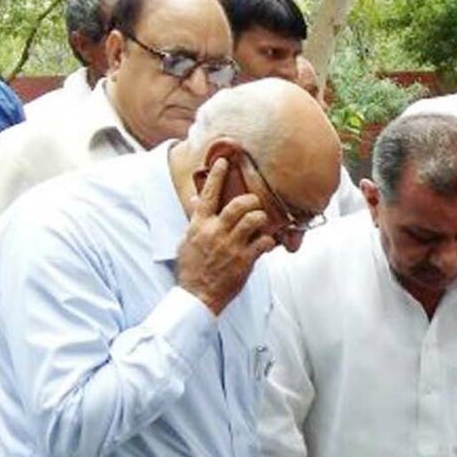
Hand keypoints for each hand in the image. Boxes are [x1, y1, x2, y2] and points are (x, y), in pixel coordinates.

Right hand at [177, 157, 275, 314]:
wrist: (197, 295)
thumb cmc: (192, 268)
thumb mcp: (187, 240)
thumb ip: (196, 221)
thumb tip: (196, 201)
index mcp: (200, 225)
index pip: (208, 194)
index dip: (217, 175)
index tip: (224, 162)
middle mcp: (216, 232)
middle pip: (239, 204)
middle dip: (252, 200)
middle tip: (256, 203)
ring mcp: (231, 246)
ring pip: (254, 219)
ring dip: (262, 218)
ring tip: (263, 222)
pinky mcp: (244, 260)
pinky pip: (264, 242)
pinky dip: (269, 240)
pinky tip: (268, 242)